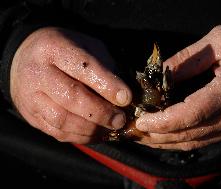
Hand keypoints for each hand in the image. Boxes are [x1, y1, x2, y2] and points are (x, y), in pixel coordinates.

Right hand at [10, 27, 131, 143]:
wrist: (24, 58)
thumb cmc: (65, 50)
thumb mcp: (86, 45)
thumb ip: (104, 65)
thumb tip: (123, 95)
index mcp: (54, 47)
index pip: (83, 68)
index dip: (107, 85)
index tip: (126, 98)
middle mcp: (38, 72)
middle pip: (71, 97)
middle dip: (101, 112)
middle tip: (120, 119)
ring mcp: (30, 97)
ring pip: (62, 120)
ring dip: (91, 128)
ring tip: (109, 128)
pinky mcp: (30, 115)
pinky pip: (56, 132)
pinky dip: (79, 136)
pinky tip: (95, 133)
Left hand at [136, 26, 220, 150]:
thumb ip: (188, 59)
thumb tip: (160, 76)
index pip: (189, 114)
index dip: (162, 121)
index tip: (141, 120)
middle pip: (189, 134)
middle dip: (158, 135)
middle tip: (134, 130)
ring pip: (195, 142)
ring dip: (167, 142)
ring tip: (144, 136)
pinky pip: (206, 140)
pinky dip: (183, 140)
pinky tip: (167, 136)